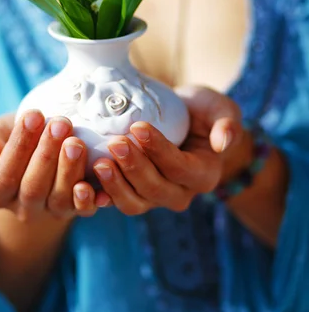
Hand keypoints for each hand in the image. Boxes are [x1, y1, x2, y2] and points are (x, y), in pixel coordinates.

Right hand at [0, 110, 111, 221]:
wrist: (38, 151)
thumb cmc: (12, 138)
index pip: (4, 174)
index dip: (19, 145)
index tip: (34, 114)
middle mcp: (21, 208)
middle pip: (33, 187)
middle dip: (47, 153)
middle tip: (61, 124)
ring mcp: (49, 212)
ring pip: (60, 199)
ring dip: (70, 169)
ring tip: (76, 142)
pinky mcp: (75, 212)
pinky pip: (83, 211)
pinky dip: (91, 198)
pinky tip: (97, 176)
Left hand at [90, 87, 245, 214]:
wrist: (181, 120)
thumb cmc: (201, 112)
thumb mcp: (219, 109)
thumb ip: (227, 122)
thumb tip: (223, 141)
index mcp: (202, 176)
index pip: (180, 168)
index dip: (159, 151)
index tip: (139, 126)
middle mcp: (179, 193)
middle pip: (154, 189)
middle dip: (134, 167)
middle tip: (115, 142)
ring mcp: (153, 197)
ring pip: (134, 202)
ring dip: (115, 185)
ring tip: (99, 162)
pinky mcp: (131, 194)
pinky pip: (115, 201)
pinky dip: (100, 195)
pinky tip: (84, 182)